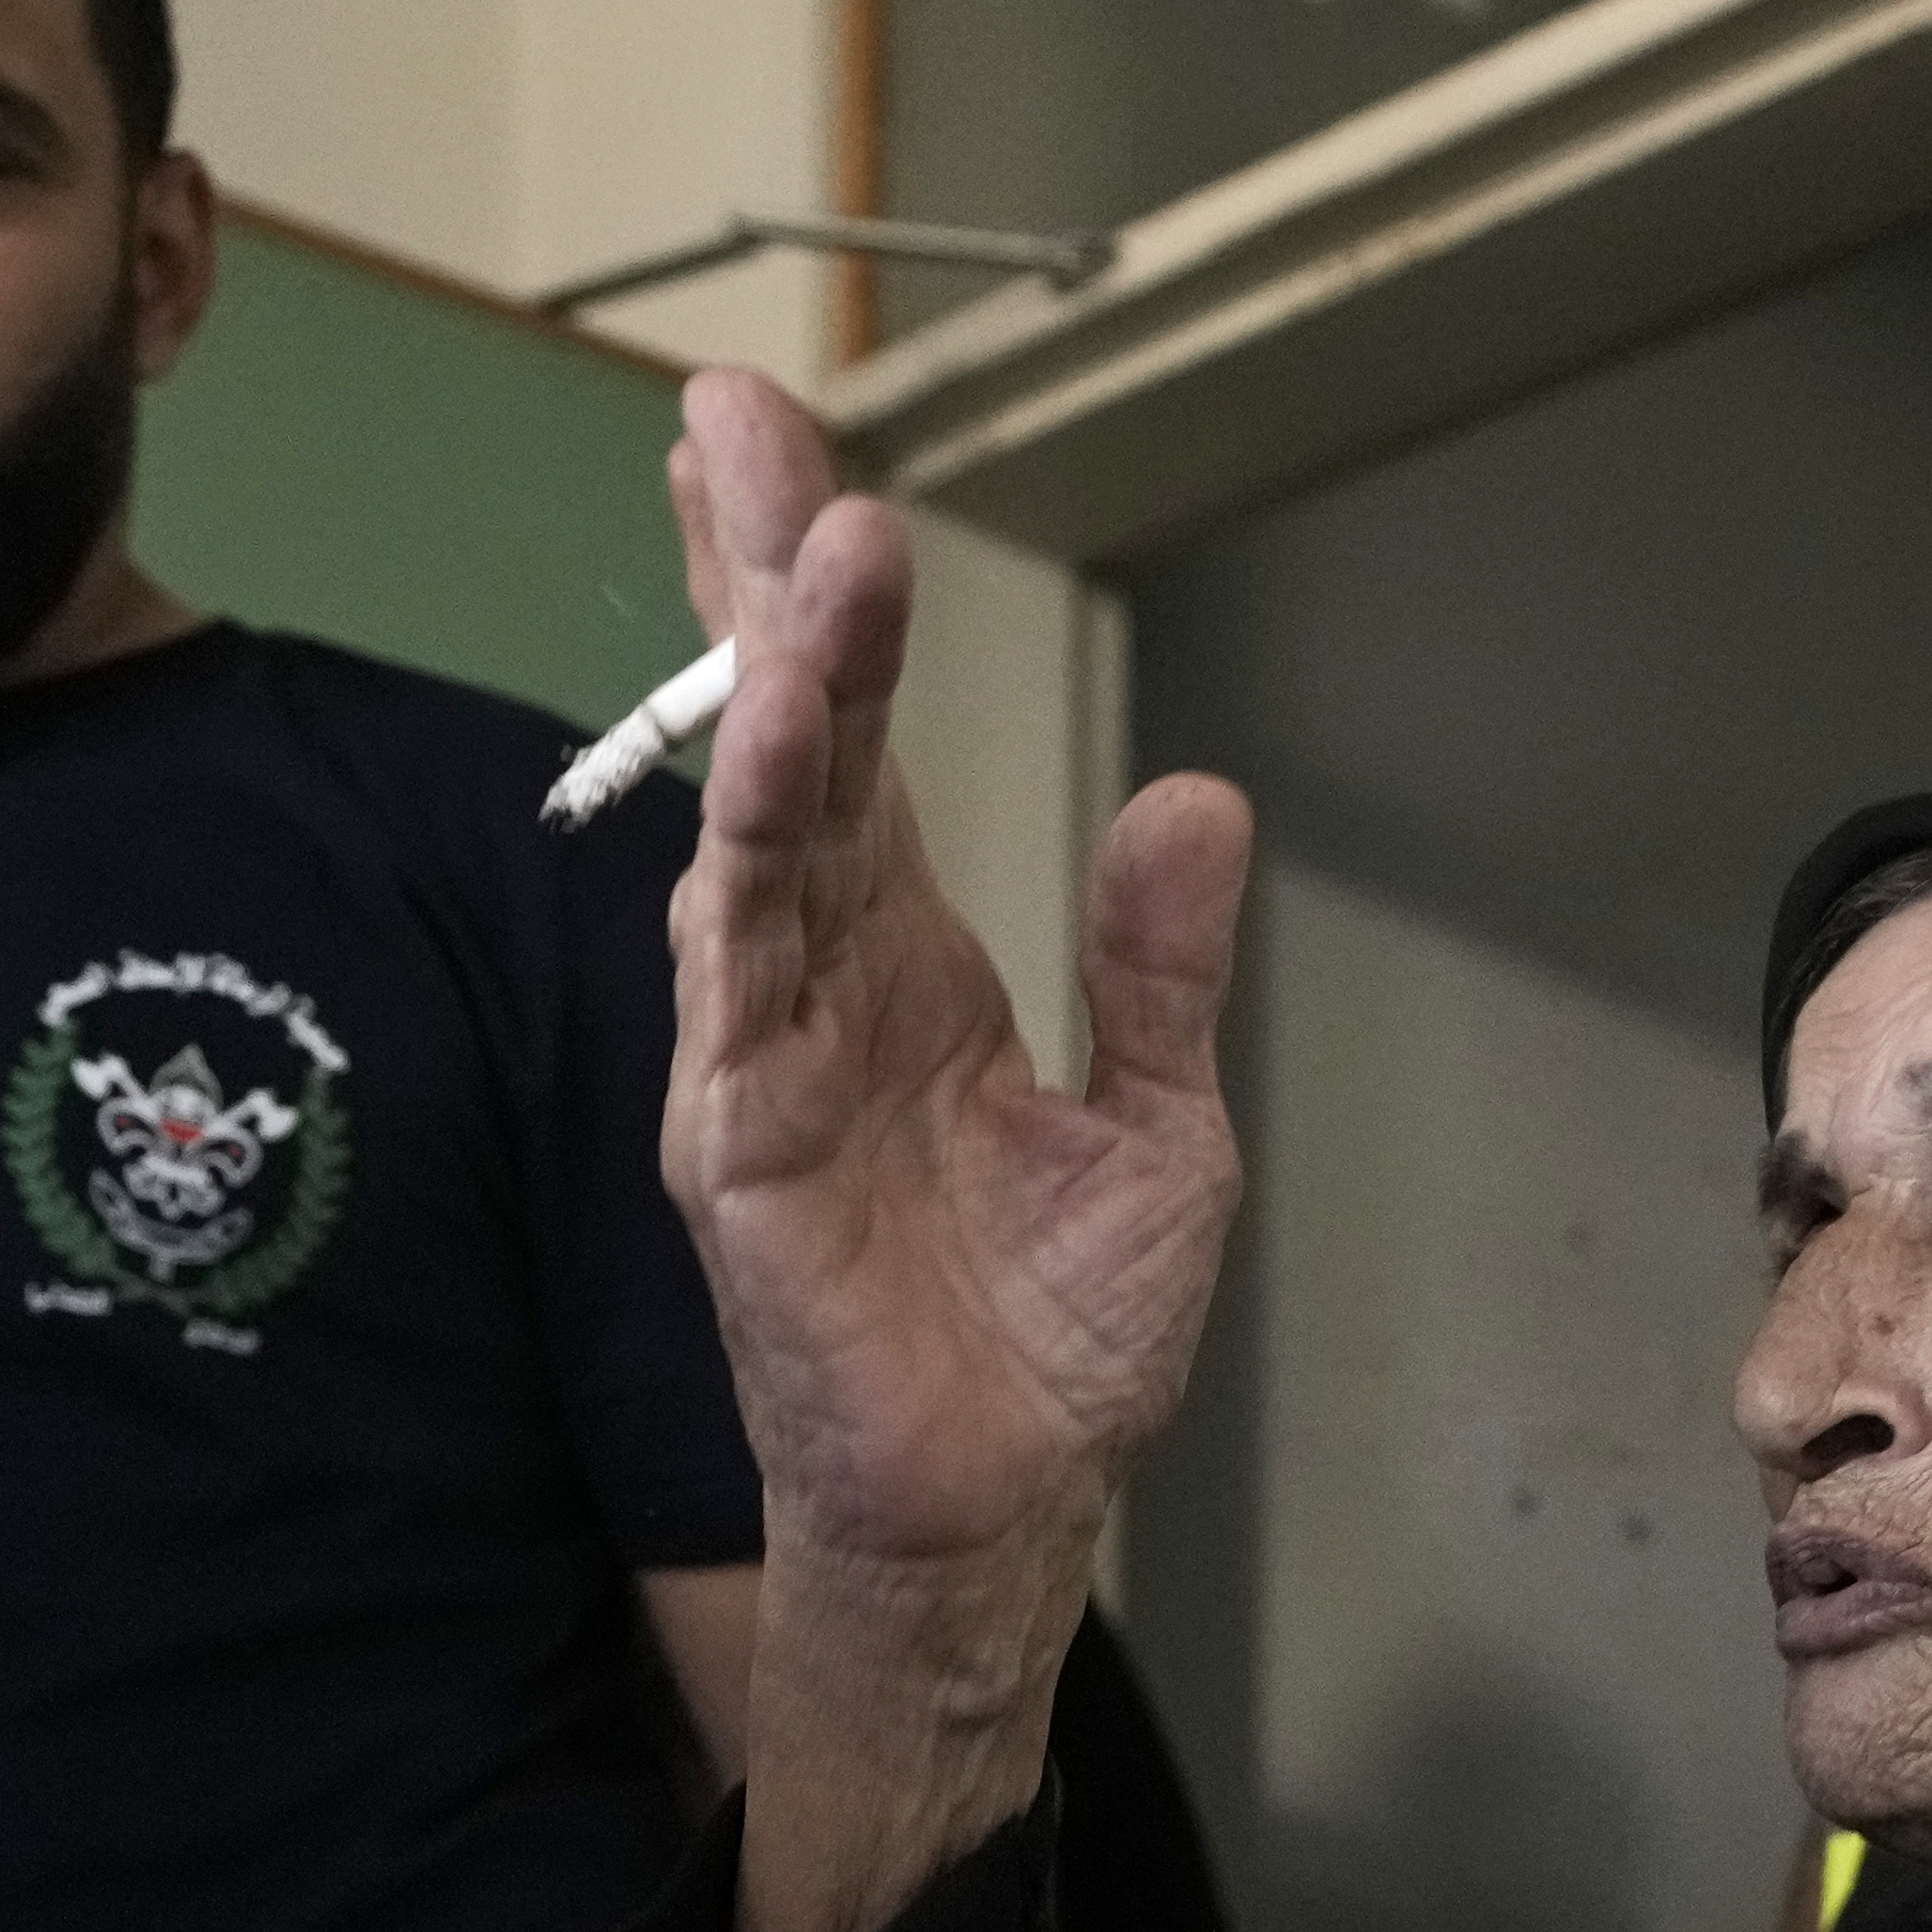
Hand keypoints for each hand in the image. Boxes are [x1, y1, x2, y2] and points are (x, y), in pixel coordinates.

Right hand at [655, 368, 1254, 1931]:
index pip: (855, 748)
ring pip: (752, 842)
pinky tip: (771, 780)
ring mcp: (762, 1057)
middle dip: (756, 582)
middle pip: (774, 745)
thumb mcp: (1158, 1129)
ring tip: (808, 563)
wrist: (1001, 1512)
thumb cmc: (1050, 1336)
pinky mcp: (742, 1151)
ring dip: (775, 702)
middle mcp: (816, 982)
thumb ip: (1160, 970)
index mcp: (906, 962)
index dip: (821, 605)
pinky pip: (737, 990)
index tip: (795, 460)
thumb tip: (1194, 800)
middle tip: (737, 418)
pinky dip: (749, 880)